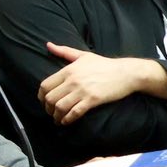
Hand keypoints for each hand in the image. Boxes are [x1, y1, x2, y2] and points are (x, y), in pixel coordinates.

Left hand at [38, 42, 166, 123]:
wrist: (125, 72)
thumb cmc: (104, 64)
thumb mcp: (82, 55)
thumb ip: (63, 51)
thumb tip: (48, 45)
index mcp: (68, 70)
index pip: (45, 85)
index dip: (41, 96)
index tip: (43, 101)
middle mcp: (73, 80)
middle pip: (50, 98)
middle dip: (47, 108)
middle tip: (50, 112)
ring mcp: (82, 91)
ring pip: (60, 106)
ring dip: (56, 115)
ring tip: (57, 119)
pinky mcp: (93, 100)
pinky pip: (75, 112)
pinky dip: (68, 119)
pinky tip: (67, 121)